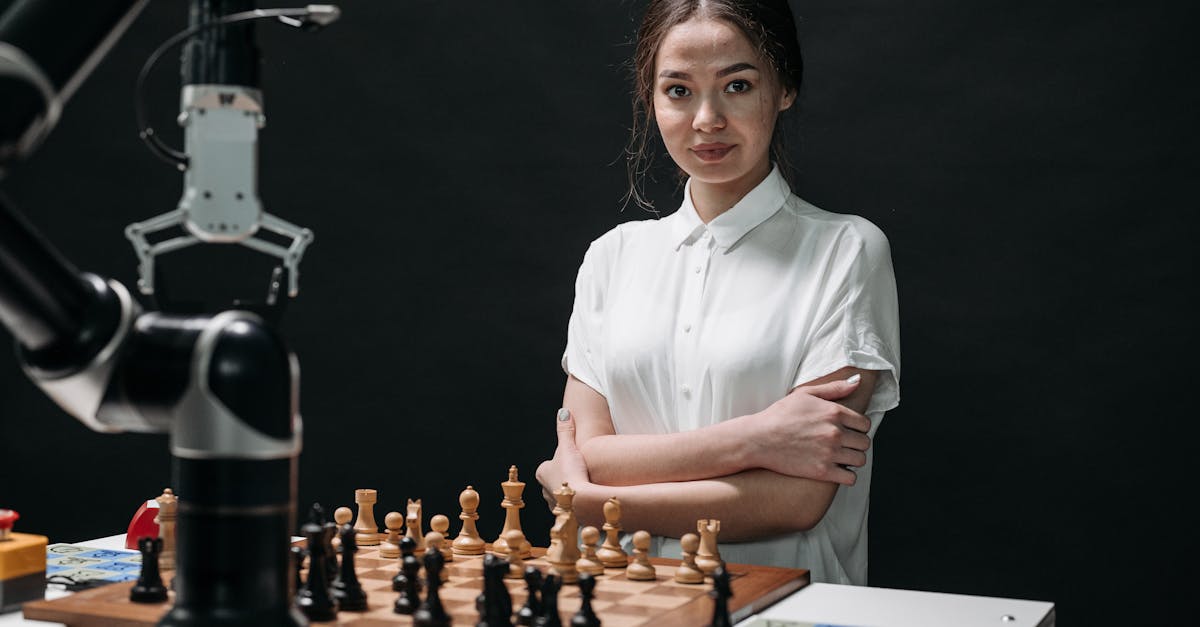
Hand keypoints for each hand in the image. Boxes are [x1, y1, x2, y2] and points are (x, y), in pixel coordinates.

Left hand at [535, 408, 590, 508]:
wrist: (582, 501)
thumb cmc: (572, 472)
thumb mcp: (569, 447)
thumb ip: (565, 430)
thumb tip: (563, 412)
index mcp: (542, 473)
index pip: (548, 465)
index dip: (561, 462)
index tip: (572, 460)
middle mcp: (544, 490)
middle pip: (554, 481)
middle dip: (565, 478)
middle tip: (579, 473)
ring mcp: (555, 504)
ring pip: (563, 495)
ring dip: (572, 492)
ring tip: (586, 487)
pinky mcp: (567, 515)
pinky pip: (572, 508)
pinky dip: (578, 504)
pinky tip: (589, 499)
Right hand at [752, 375, 872, 484]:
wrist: (758, 439)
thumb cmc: (779, 415)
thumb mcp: (805, 394)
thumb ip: (834, 388)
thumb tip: (857, 382)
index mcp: (833, 412)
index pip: (864, 424)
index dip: (858, 428)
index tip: (848, 431)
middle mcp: (835, 432)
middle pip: (865, 442)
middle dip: (856, 443)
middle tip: (844, 444)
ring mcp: (829, 453)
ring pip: (860, 460)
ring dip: (853, 459)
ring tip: (840, 457)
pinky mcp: (822, 471)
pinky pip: (851, 478)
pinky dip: (847, 476)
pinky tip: (836, 470)